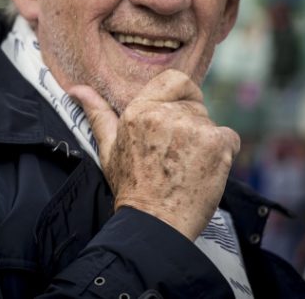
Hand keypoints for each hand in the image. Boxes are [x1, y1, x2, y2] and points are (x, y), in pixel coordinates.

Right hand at [69, 69, 239, 240]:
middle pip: (193, 106)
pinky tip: (204, 170)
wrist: (155, 225)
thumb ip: (97, 113)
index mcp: (139, 111)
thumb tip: (76, 88)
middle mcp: (166, 114)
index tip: (179, 113)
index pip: (175, 79)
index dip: (182, 94)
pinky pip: (229, 137)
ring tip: (186, 166)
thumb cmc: (131, 187)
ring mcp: (193, 128)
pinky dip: (223, 152)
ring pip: (210, 123)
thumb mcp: (108, 148)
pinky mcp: (216, 143)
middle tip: (175, 155)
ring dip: (204, 141)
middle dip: (189, 126)